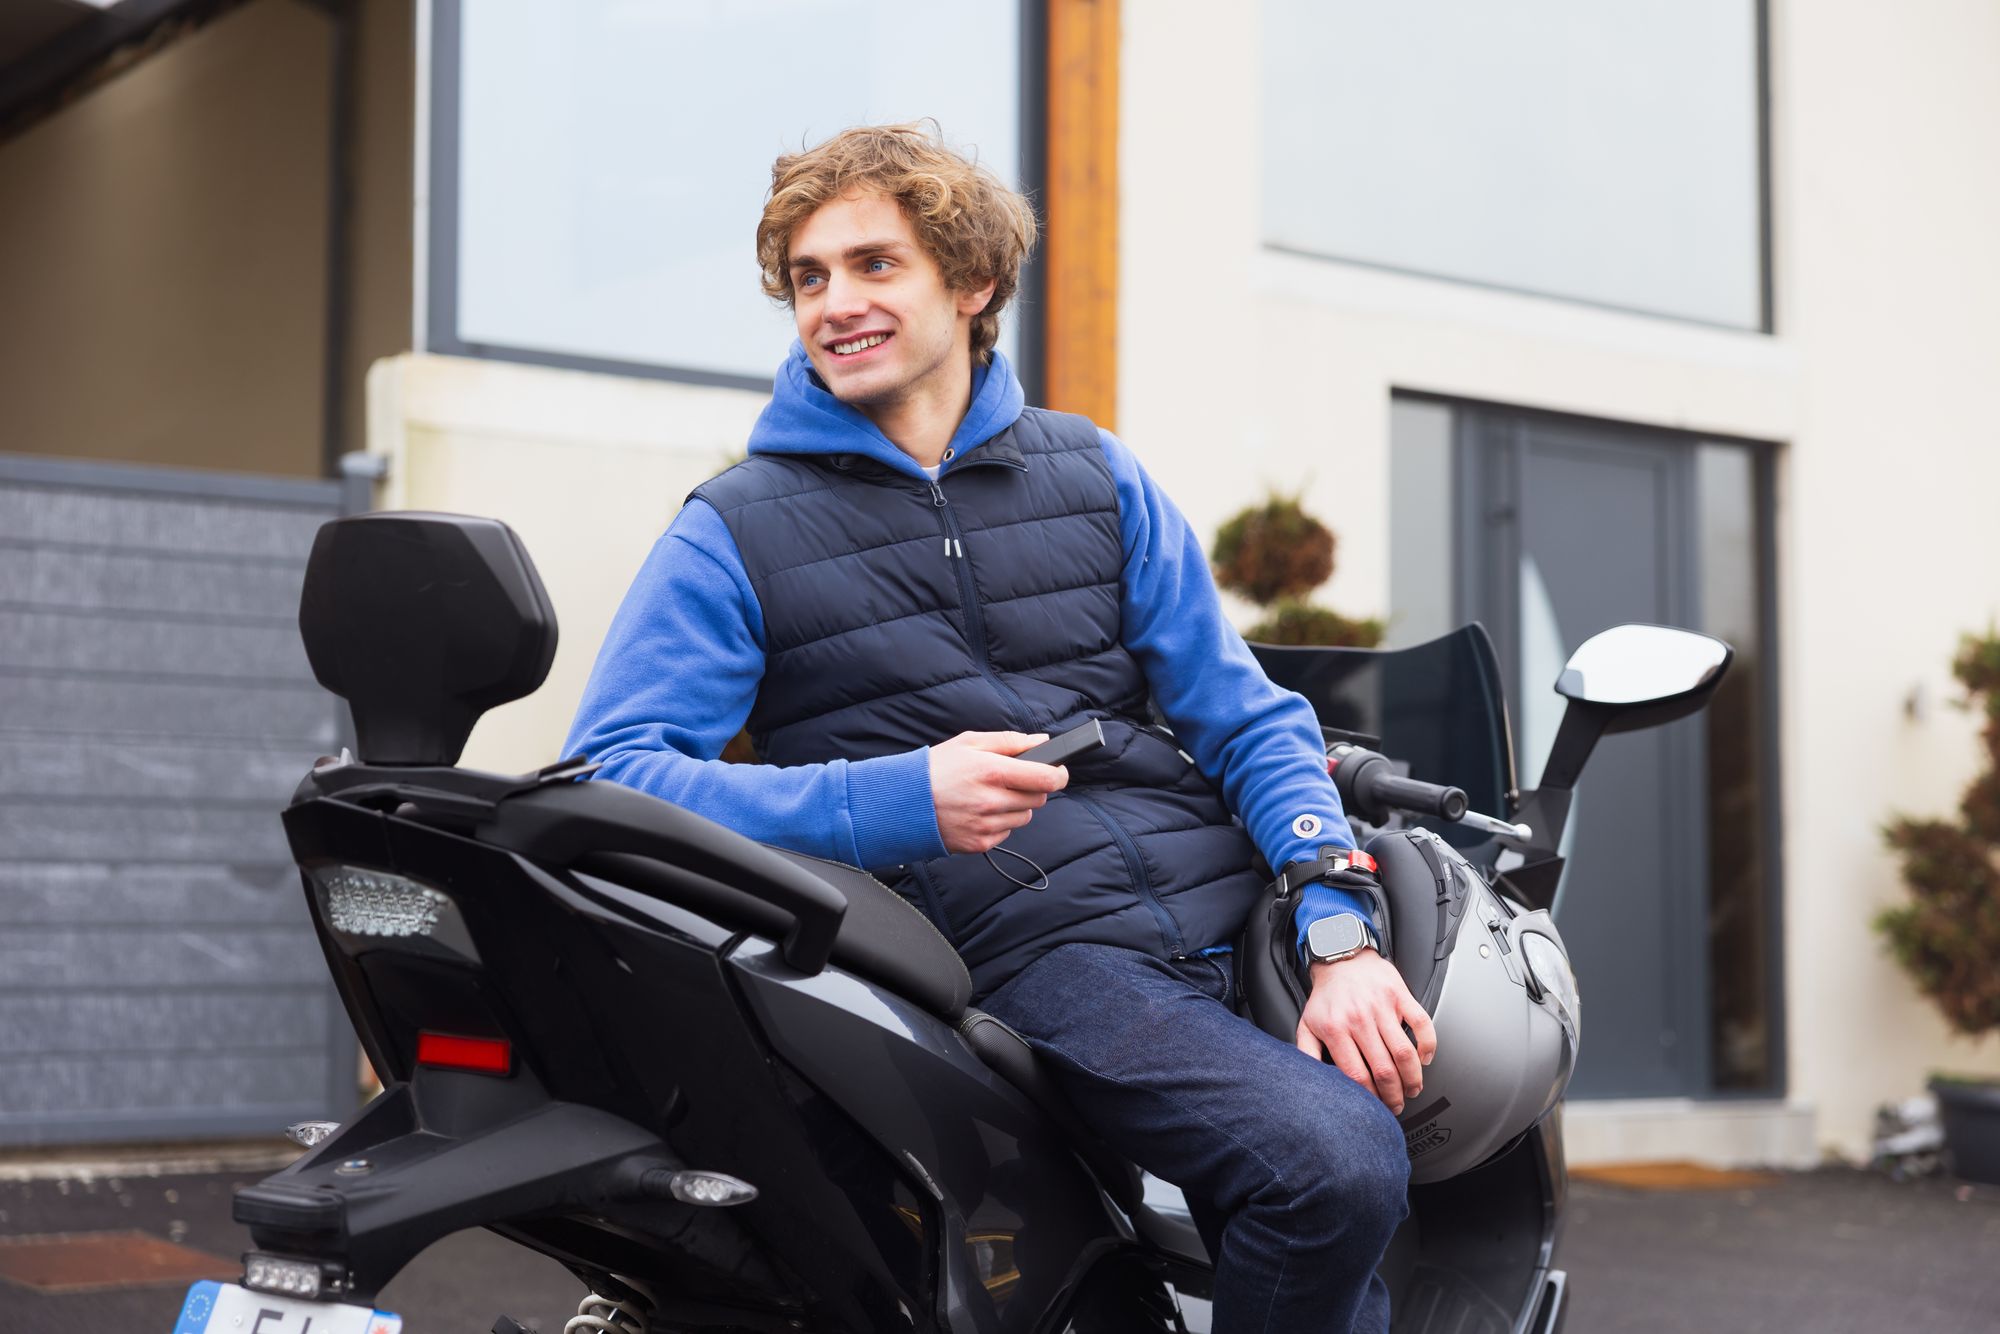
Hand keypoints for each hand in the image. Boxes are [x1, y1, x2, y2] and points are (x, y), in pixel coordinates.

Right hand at [929, 731, 1070, 853]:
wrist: (903, 803)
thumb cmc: (936, 769)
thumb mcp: (969, 743)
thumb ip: (1009, 741)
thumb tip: (1042, 742)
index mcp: (991, 771)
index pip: (1045, 778)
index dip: (1059, 774)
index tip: (1058, 771)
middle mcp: (990, 800)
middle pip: (1039, 798)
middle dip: (1032, 788)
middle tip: (1012, 780)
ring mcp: (986, 825)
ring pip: (1025, 817)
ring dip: (1016, 806)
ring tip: (989, 796)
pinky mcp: (980, 843)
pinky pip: (1007, 833)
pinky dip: (1000, 823)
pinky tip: (979, 812)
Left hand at [1296, 950, 1437, 1114]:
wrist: (1341, 957)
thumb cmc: (1327, 996)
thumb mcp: (1307, 1025)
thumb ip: (1307, 1054)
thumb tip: (1313, 1082)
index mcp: (1336, 1029)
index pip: (1356, 1075)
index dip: (1370, 1099)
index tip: (1376, 1108)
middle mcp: (1359, 1019)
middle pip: (1383, 1070)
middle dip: (1394, 1096)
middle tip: (1398, 1106)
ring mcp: (1382, 1006)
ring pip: (1404, 1052)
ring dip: (1412, 1078)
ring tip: (1413, 1089)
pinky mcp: (1400, 995)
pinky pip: (1421, 1024)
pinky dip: (1428, 1045)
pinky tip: (1425, 1059)